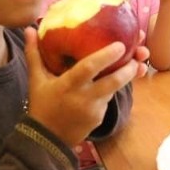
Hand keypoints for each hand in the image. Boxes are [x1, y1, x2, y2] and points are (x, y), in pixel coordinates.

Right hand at [24, 27, 147, 146]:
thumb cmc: (42, 105)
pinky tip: (117, 77)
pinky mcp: (100, 118)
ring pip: (113, 89)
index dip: (106, 56)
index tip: (121, 45)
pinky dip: (112, 89)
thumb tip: (29, 29)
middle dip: (129, 69)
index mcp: (68, 84)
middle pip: (112, 82)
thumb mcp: (36, 80)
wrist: (46, 140)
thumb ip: (34, 54)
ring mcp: (94, 110)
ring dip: (125, 76)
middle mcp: (83, 97)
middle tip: (140, 53)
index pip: (89, 68)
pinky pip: (108, 99)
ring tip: (136, 62)